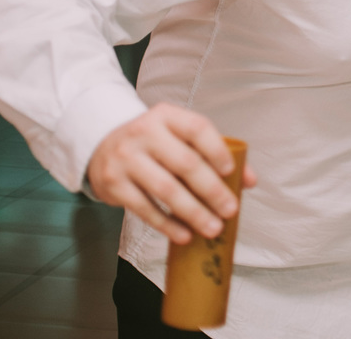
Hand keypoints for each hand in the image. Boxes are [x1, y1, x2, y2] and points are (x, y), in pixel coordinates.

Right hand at [87, 103, 257, 243]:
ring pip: (166, 189)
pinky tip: (184, 234)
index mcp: (167, 116)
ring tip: (213, 228)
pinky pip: (144, 208)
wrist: (102, 147)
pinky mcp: (112, 183)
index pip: (197, 128)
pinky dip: (167, 224)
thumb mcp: (180, 137)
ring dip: (193, 212)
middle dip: (212, 190)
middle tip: (230, 210)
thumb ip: (215, 152)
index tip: (232, 172)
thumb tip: (249, 180)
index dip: (217, 150)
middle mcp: (144, 132)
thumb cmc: (154, 143)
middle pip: (185, 163)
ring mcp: (125, 158)